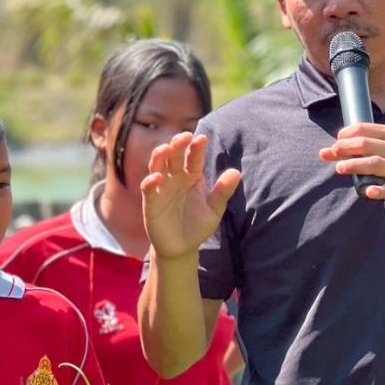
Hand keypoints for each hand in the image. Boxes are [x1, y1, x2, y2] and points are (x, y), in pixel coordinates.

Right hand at [141, 132, 240, 260]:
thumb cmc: (199, 225)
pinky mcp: (151, 202)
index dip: (197, 148)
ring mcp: (162, 188)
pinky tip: (158, 178)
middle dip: (178, 145)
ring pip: (158, 166)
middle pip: (174, 156)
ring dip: (160, 156)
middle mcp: (176, 177)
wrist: (182, 247)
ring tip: (167, 149)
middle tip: (184, 136)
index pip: (194, 158)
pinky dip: (151, 181)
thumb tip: (236, 172)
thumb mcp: (215, 210)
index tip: (202, 138)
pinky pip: (148, 188)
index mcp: (193, 176)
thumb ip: (223, 191)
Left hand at [319, 123, 384, 204]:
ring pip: (374, 164)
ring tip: (339, 168)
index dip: (346, 134)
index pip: (364, 129)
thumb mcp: (383, 149)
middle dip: (346, 147)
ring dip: (355, 165)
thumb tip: (324, 152)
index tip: (337, 141)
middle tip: (333, 153)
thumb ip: (357, 148)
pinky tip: (368, 191)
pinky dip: (378, 191)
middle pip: (366, 144)